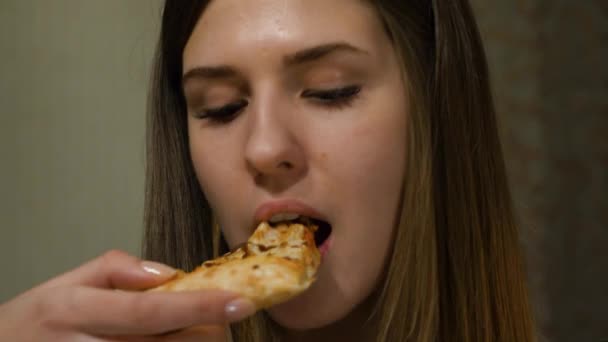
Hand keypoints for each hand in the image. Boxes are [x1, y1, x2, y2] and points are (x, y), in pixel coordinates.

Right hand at [0, 250, 254, 340]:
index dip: (198, 307)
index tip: (239, 302)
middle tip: (225, 317)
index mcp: (75, 310)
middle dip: (209, 333)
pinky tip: (180, 341)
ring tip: (205, 329)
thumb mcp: (65, 283)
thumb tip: (167, 274)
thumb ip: (116, 269)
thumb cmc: (36, 323)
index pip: (149, 311)